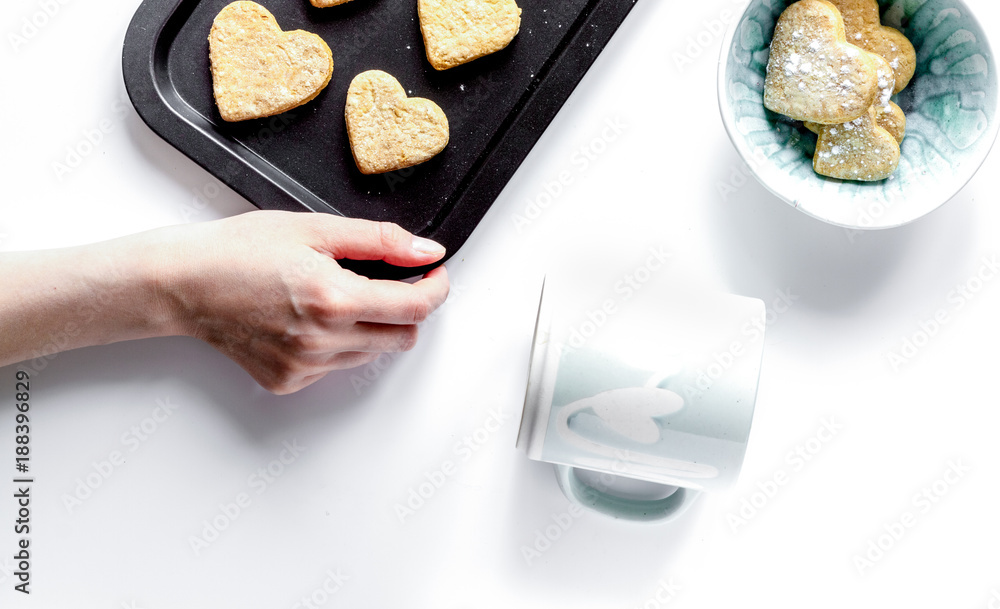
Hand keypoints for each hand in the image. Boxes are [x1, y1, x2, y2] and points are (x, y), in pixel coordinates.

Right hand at [156, 211, 449, 393]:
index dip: (437, 288)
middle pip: (403, 337)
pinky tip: (307, 318)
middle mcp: (323, 341)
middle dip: (408, 308)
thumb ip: (379, 241)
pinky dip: (339, 344)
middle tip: (388, 281)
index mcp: (334, 299)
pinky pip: (337, 366)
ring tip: (334, 295)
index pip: (417, 307)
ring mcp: (304, 367)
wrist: (182, 283)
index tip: (435, 273)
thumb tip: (426, 252)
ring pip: (372, 354)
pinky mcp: (288, 381)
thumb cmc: (239, 249)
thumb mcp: (314, 228)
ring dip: (372, 326)